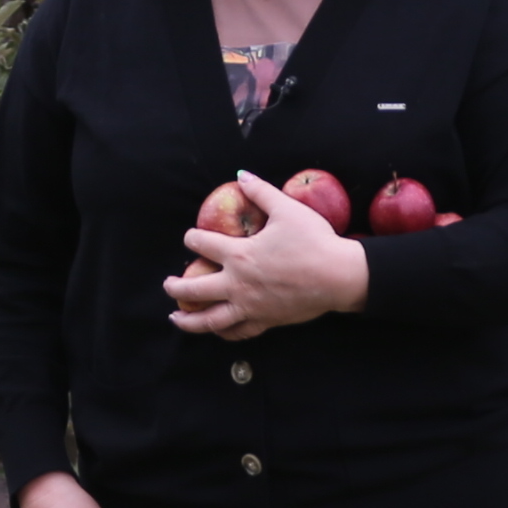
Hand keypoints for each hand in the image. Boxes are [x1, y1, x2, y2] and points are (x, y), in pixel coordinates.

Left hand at [167, 172, 372, 339]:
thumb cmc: (314, 241)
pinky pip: (237, 331)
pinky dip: (222, 332)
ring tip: (175, 317)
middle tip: (168, 284)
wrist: (339, 276)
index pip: (202, 245)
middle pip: (195, 289)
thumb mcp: (287, 209)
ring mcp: (250, 306)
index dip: (192, 239)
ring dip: (188, 319)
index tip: (190, 238)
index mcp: (239, 255)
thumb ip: (261, 192)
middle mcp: (238, 284)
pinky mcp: (266, 321)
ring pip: (210, 320)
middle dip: (176, 286)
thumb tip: (242, 175)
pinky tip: (215, 331)